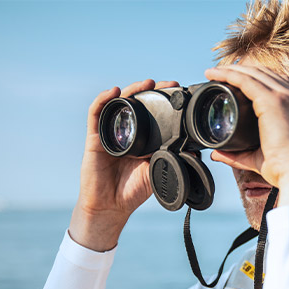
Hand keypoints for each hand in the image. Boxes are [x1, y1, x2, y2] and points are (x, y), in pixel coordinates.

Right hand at [69, 79, 179, 250]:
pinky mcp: (94, 137)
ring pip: (118, 103)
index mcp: (142, 139)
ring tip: (146, 83)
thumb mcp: (157, 172)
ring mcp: (109, 133)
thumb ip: (171, 160)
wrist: (111, 206)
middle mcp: (126, 132)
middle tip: (166, 84)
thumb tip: (194, 151)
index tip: (178, 92)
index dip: (163, 101)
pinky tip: (114, 91)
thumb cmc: (132, 191)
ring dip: (131, 90)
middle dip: (151, 90)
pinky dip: (104, 99)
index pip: (152, 113)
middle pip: (136, 103)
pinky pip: (96, 113)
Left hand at [204, 64, 288, 207]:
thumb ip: (238, 155)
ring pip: (253, 73)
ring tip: (212, 72)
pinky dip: (229, 74)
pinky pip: (246, 80)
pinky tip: (215, 74)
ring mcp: (285, 97)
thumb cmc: (285, 170)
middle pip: (263, 73)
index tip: (233, 81)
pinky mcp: (273, 101)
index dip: (254, 78)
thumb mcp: (259, 158)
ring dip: (231, 69)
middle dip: (240, 70)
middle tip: (217, 74)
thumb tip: (217, 154)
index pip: (275, 83)